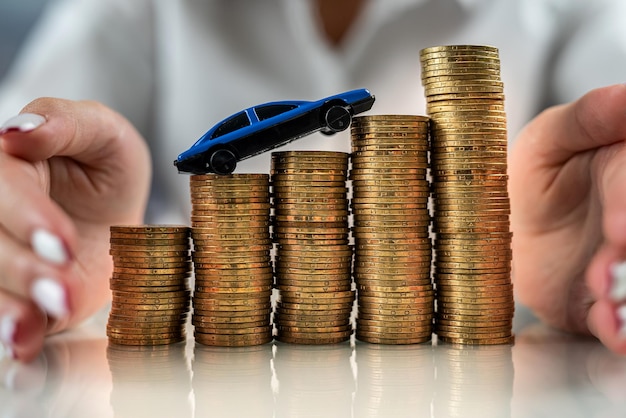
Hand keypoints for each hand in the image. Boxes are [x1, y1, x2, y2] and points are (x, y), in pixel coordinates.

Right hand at [0, 98, 150, 361]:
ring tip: (33, 327)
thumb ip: (66, 122)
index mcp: (5, 164)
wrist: (111, 209)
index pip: (1, 187)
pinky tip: (22, 343)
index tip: (64, 244)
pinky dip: (9, 331)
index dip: (26, 216)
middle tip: (60, 292)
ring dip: (7, 308)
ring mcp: (0, 250)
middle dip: (21, 268)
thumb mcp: (103, 133)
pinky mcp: (8, 287)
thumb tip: (17, 131)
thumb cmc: (104, 165)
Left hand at [510, 83, 625, 353]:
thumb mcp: (549, 137)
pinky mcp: (609, 304)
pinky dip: (622, 332)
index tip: (617, 231)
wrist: (506, 226)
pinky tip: (612, 332)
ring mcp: (624, 265)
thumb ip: (587, 118)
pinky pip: (622, 324)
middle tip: (606, 274)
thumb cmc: (531, 175)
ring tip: (612, 317)